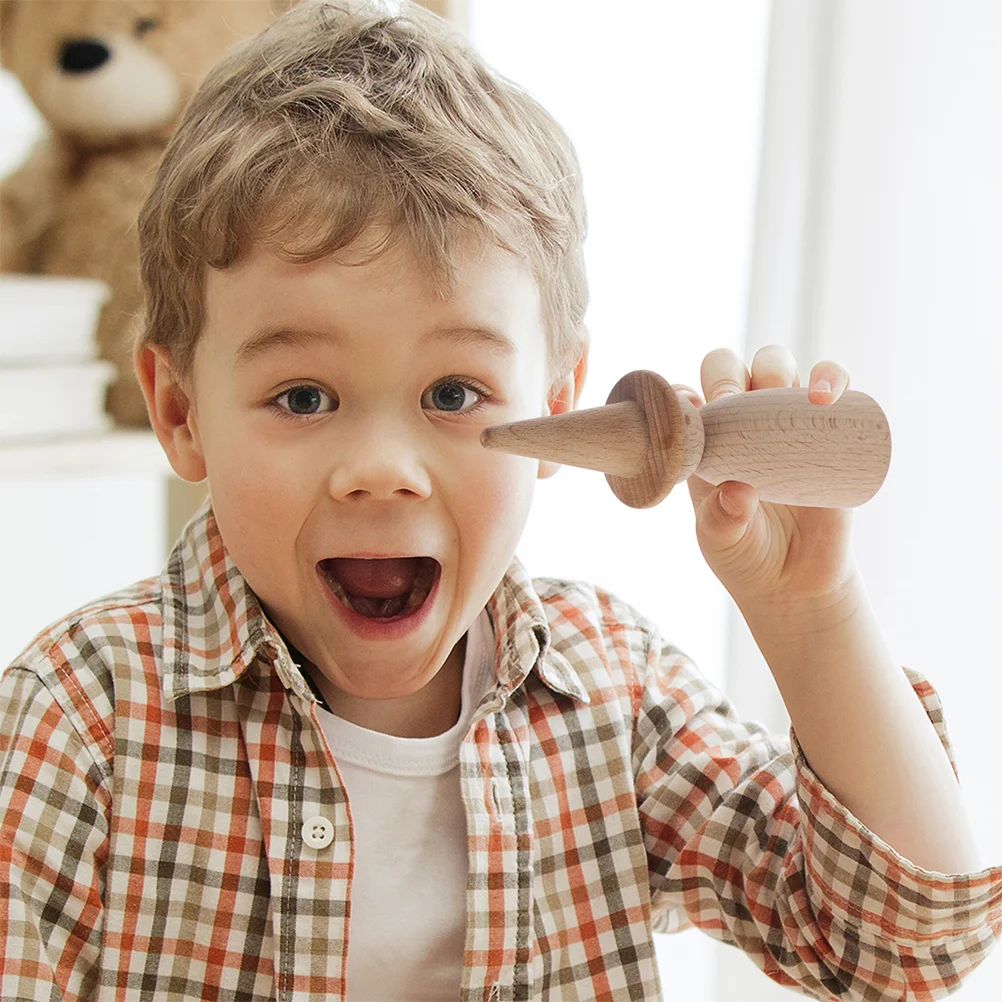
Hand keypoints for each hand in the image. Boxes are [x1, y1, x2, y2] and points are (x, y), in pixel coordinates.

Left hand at [674, 345, 859, 616]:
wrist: (798, 581)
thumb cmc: (745, 554)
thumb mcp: (721, 541)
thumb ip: (722, 519)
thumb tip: (738, 491)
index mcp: (705, 442)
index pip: (688, 398)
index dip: (684, 397)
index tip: (689, 413)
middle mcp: (741, 423)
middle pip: (730, 368)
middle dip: (727, 374)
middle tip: (729, 403)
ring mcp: (784, 421)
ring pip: (777, 366)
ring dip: (775, 367)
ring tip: (779, 392)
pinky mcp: (829, 429)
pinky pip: (833, 387)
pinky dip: (831, 377)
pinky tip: (824, 394)